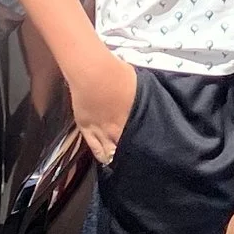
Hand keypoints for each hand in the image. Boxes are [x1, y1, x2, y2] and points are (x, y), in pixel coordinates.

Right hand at [70, 45, 139, 167]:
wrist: (93, 72)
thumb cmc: (117, 73)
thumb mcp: (137, 85)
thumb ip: (140, 98)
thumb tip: (146, 99)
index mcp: (133, 118)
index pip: (141, 138)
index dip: (144, 144)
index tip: (147, 148)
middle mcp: (118, 128)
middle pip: (126, 147)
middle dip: (131, 153)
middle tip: (134, 157)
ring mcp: (100, 130)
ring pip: (110, 152)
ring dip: (115, 157)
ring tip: (119, 160)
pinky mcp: (86, 128)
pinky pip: (94, 148)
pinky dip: (101, 155)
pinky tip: (105, 159)